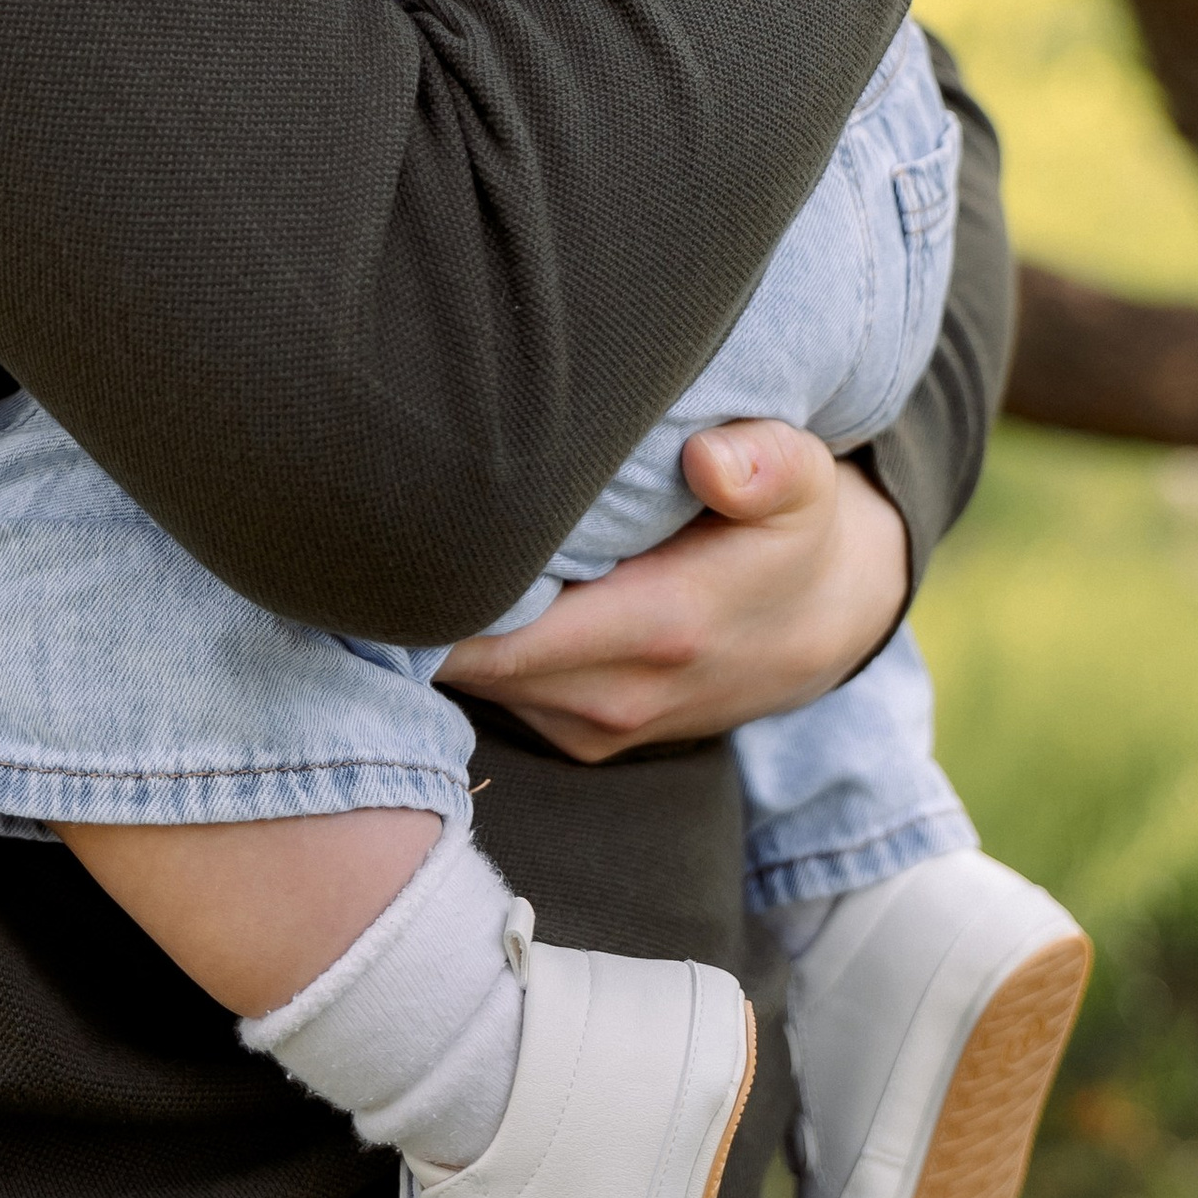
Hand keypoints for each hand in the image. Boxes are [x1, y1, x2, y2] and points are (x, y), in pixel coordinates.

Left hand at [433, 422, 910, 761]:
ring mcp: (595, 727)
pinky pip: (498, 695)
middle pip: (468, 661)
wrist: (824, 625)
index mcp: (660, 628)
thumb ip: (767, 466)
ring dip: (440, 626)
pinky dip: (472, 649)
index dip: (439, 585)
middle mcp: (616, 696)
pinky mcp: (583, 736)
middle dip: (418, 601)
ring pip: (475, 682)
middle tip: (372, 526)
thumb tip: (712, 461)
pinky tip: (461, 588)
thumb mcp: (804, 482)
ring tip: (409, 546)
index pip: (503, 629)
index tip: (394, 524)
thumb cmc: (794, 532)